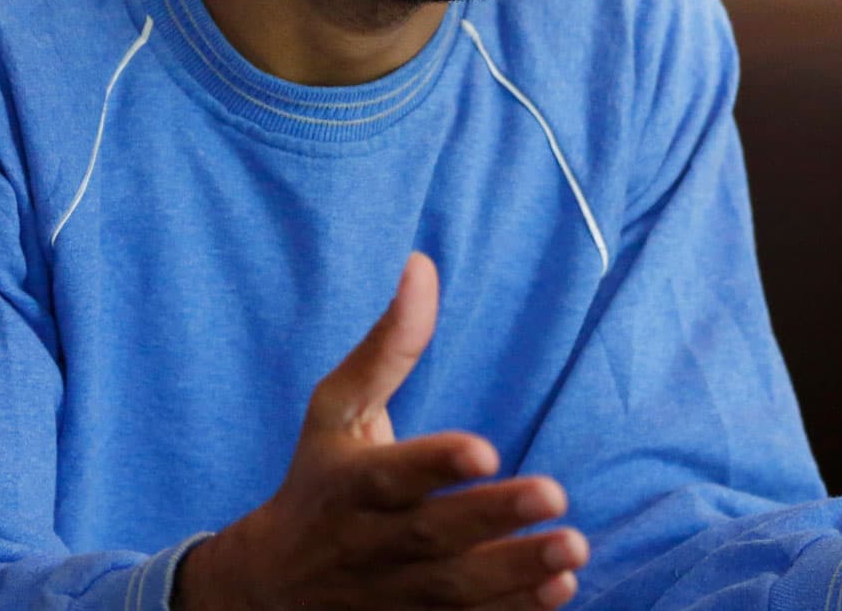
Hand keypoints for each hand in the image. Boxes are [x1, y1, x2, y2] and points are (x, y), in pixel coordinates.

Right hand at [176, 254, 587, 609]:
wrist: (268, 589)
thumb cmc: (317, 482)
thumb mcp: (336, 412)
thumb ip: (388, 347)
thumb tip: (421, 264)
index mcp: (351, 484)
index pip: (392, 475)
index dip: (435, 464)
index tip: (485, 449)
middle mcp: (371, 543)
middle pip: (432, 536)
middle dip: (492, 519)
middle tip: (556, 495)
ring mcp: (392, 594)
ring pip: (455, 590)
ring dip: (515, 574)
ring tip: (573, 550)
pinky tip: (559, 592)